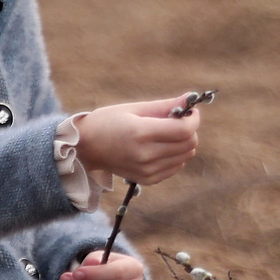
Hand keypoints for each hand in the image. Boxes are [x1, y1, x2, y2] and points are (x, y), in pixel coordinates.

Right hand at [73, 96, 203, 185]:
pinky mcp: (147, 180)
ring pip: (185, 156)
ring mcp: (146, 170)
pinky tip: (161, 147)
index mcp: (141, 133)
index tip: (190, 111)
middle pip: (188, 144)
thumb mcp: (134, 108)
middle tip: (177, 121)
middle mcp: (145, 155)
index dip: (193, 119)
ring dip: (183, 143)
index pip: (184, 130)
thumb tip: (191, 99)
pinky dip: (175, 156)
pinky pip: (175, 167)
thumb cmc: (108, 122)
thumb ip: (165, 105)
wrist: (86, 148)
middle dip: (189, 130)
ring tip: (166, 134)